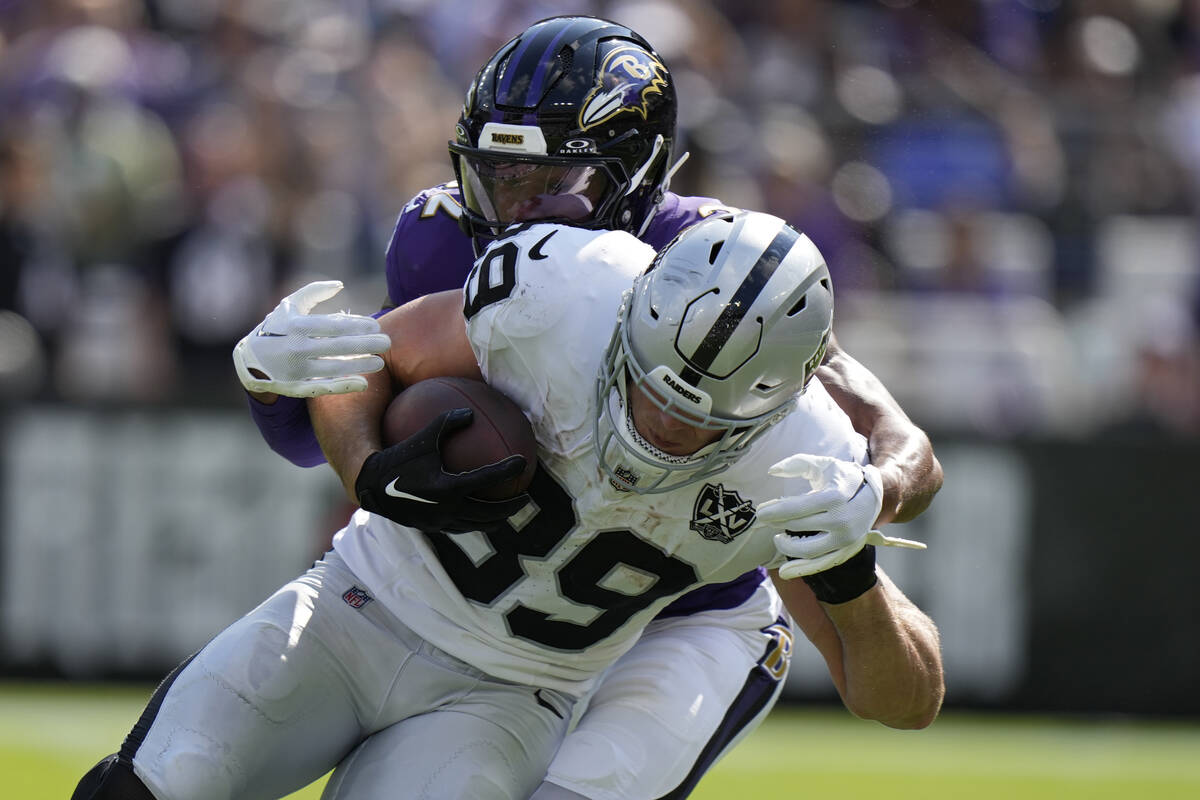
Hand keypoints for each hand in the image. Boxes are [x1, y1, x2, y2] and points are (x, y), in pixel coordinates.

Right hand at [233, 281, 391, 397]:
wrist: (248, 361)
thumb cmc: (276, 328)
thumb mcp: (289, 306)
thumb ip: (314, 292)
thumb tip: (340, 284)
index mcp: (296, 326)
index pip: (332, 326)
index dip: (356, 325)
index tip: (376, 326)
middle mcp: (296, 348)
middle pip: (337, 346)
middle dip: (365, 344)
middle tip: (387, 342)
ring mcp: (296, 370)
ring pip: (334, 368)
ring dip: (359, 365)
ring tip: (380, 362)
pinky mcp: (296, 388)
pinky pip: (324, 388)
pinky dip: (344, 386)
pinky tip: (364, 383)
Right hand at [355, 407, 530, 532]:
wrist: (371, 487)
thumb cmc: (398, 458)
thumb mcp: (422, 437)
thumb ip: (447, 423)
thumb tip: (470, 413)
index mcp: (449, 487)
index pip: (487, 479)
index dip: (508, 470)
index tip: (523, 462)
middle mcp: (448, 509)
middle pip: (490, 513)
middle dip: (511, 507)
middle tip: (525, 497)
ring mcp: (441, 522)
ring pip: (477, 525)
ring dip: (495, 520)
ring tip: (507, 512)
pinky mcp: (433, 528)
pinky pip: (461, 527)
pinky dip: (475, 522)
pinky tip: (478, 515)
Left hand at [756, 454, 923, 580]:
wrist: (876, 495)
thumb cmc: (843, 478)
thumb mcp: (823, 464)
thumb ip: (797, 463)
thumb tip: (772, 471)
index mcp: (834, 497)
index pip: (797, 508)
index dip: (774, 511)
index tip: (760, 512)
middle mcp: (842, 520)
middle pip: (799, 526)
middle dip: (777, 523)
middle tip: (765, 519)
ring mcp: (845, 539)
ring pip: (808, 550)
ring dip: (786, 546)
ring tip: (777, 537)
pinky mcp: (846, 551)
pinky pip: (821, 564)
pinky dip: (801, 570)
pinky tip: (783, 572)